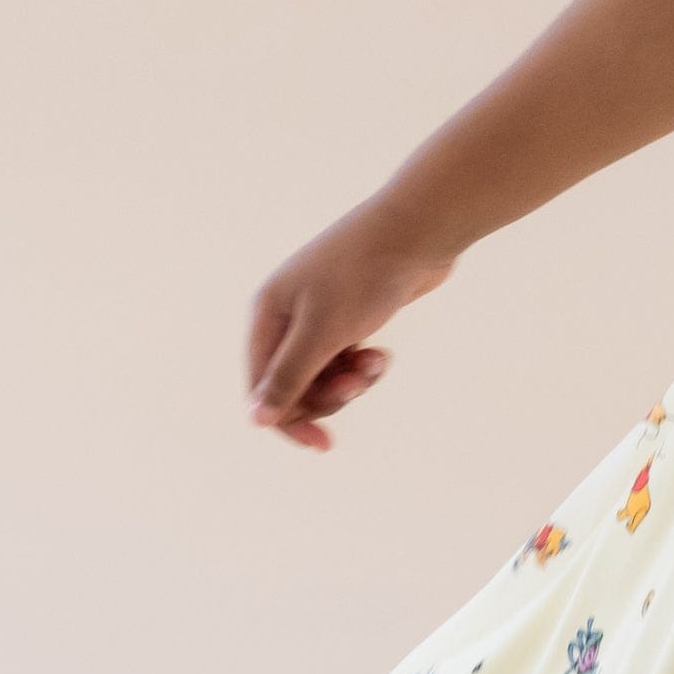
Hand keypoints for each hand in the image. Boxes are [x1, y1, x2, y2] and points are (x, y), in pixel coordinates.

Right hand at [245, 203, 458, 448]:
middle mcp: (287, 314)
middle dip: (327, 394)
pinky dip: (365, 364)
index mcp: (267, 314)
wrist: (419, 229)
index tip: (322, 443)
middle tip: (357, 385)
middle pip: (295, 384)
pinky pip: (348, 359)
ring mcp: (320, 313)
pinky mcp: (352, 315)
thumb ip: (288, 378)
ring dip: (351, 381)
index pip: (262, 386)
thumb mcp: (322, 333)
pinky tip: (383, 355)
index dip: (288, 419)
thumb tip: (255, 421)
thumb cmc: (364, 276)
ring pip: (325, 375)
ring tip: (377, 364)